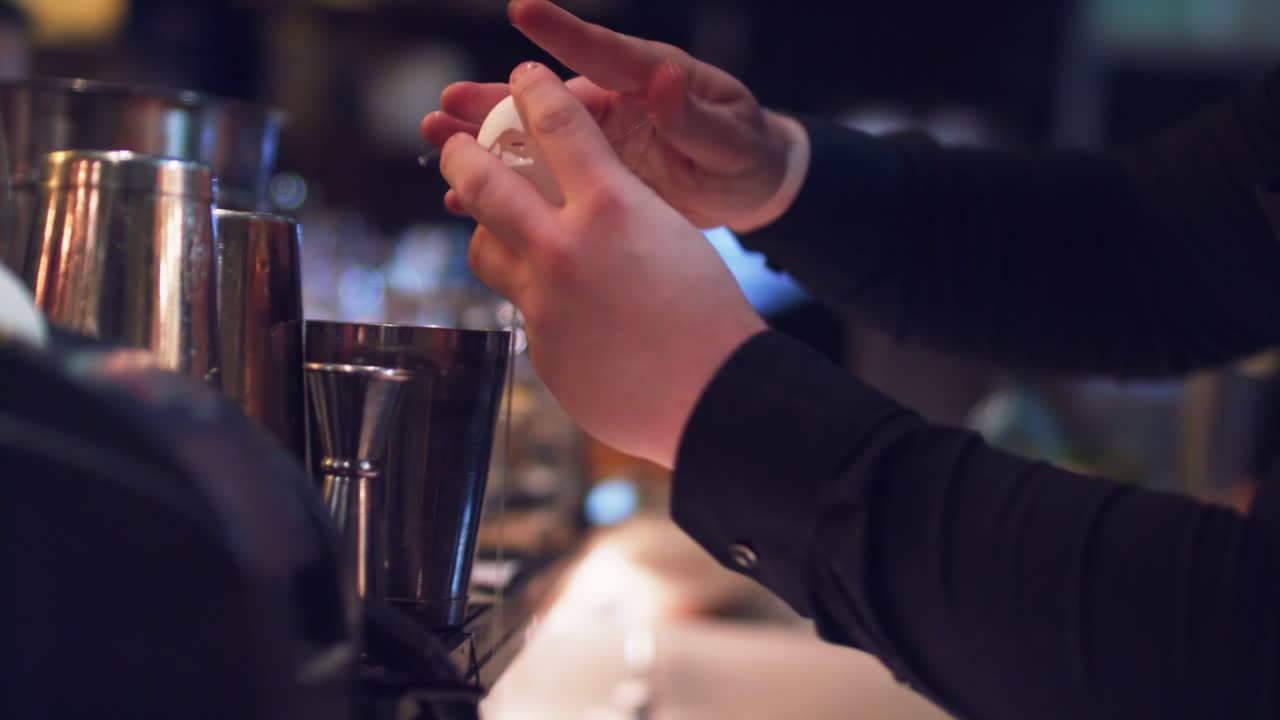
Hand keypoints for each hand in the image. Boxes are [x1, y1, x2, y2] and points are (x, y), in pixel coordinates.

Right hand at [422, 0, 809, 231]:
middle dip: (494, 99)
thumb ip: (695, 116)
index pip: (604, 52)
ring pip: (530, 139)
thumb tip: (667, 78)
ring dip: (483, 140)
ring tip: (436, 135)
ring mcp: (597, 143)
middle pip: (545, 99)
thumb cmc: (745, 152)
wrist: (748, 187)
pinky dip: (506, 189)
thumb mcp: (732, 137)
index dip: (563, 32)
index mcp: (650, 79)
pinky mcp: (591, 179)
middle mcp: (613, 104)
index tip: (523, 11)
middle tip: (447, 99)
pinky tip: (464, 198)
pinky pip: (541, 181)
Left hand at [439, 61, 766, 466]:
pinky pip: (522, 310)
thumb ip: (616, 206)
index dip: (533, 91)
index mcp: (610, 206)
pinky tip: (572, 311)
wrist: (716, 397)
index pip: (556, 125)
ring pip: (483, 251)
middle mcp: (564, 249)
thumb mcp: (669, 231)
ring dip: (487, 232)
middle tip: (454, 146)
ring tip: (498, 230)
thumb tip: (579, 194)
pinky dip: (538, 300)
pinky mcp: (538, 348)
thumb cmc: (709, 314)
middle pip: (482, 184)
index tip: (522, 79)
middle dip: (461, 154)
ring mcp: (543, 303)